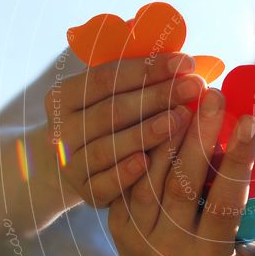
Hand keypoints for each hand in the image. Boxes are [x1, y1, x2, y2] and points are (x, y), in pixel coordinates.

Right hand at [43, 52, 205, 207]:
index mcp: (64, 95)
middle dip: (156, 97)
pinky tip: (148, 162)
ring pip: (107, 147)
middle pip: (112, 111)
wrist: (79, 166)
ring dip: (146, 133)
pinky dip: (125, 173)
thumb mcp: (113, 95)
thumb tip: (184, 63)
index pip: (107, 77)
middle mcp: (62, 129)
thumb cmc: (108, 121)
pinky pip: (104, 183)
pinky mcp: (84, 192)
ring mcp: (69, 163)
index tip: (185, 63)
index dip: (148, 69)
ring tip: (180, 119)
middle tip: (193, 88)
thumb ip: (140, 79)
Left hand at [107, 88, 254, 255]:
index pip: (224, 205)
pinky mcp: (115, 223)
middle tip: (214, 95)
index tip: (250, 121)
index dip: (238, 162)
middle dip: (199, 136)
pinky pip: (129, 177)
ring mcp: (135, 237)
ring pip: (150, 176)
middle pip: (182, 184)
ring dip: (167, 134)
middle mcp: (167, 251)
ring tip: (185, 97)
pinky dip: (143, 145)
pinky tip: (159, 115)